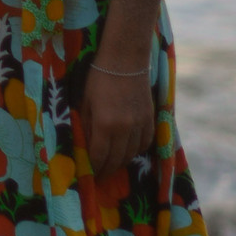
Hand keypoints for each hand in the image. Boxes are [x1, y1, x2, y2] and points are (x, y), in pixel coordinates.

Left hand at [80, 52, 154, 177]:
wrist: (125, 60)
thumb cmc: (98, 78)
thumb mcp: (86, 103)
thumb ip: (86, 126)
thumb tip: (85, 147)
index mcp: (104, 124)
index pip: (100, 156)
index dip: (95, 168)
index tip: (90, 175)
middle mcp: (124, 129)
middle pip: (117, 159)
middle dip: (107, 170)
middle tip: (100, 175)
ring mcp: (140, 124)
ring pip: (132, 154)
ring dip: (121, 162)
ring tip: (113, 165)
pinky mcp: (150, 119)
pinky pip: (145, 143)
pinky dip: (136, 151)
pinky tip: (128, 151)